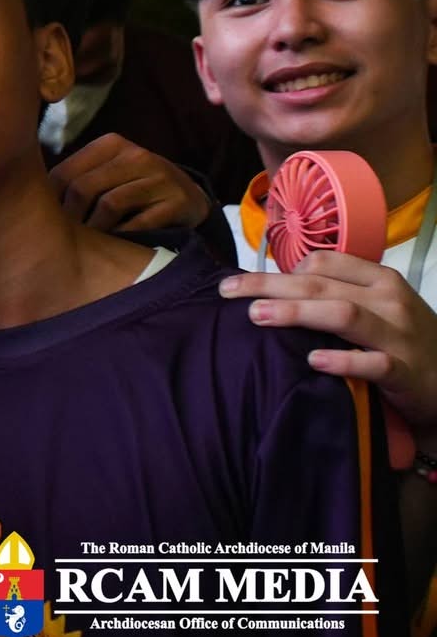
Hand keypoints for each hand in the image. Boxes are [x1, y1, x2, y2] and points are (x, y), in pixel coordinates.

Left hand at [51, 133, 211, 233]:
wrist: (188, 197)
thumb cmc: (132, 187)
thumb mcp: (107, 173)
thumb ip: (76, 179)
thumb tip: (27, 200)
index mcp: (111, 144)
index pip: (65, 172)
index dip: (49, 200)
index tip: (42, 221)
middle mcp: (136, 155)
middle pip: (83, 188)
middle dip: (69, 217)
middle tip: (62, 237)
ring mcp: (160, 177)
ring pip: (109, 205)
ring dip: (94, 229)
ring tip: (87, 242)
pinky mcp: (177, 201)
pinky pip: (139, 223)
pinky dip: (122, 236)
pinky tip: (115, 244)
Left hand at [221, 251, 436, 430]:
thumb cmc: (405, 340)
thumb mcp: (378, 307)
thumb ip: (339, 292)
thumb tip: (281, 285)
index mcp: (380, 280)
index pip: (325, 263)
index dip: (280, 270)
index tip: (244, 283)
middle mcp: (390, 301)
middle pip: (321, 285)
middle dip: (270, 285)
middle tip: (228, 292)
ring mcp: (400, 336)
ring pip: (343, 315)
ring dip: (296, 312)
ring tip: (256, 316)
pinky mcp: (407, 373)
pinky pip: (373, 364)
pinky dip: (343, 361)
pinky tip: (313, 361)